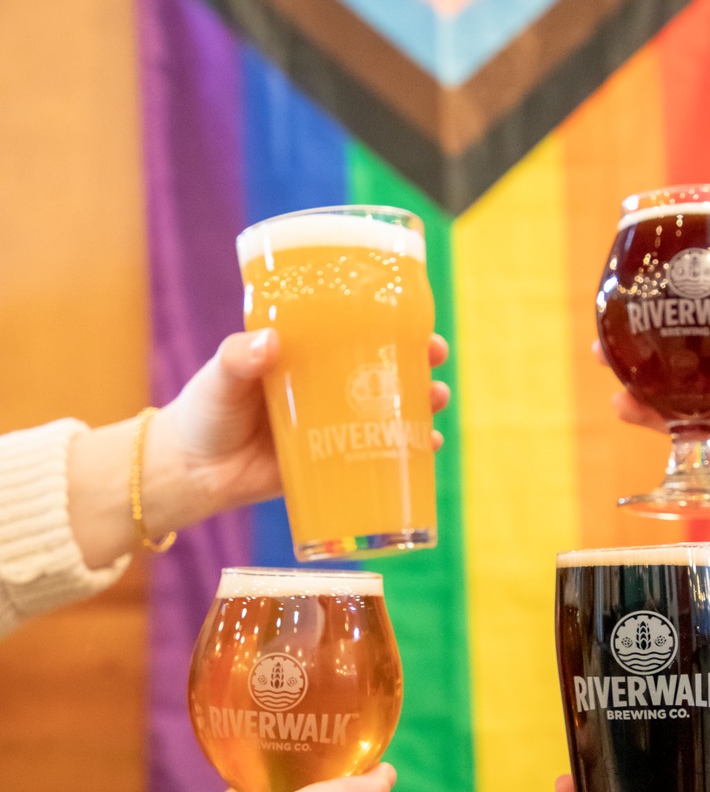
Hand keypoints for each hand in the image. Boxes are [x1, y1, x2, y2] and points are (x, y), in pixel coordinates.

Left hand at [67, 333, 450, 565]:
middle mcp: (326, 387)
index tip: (418, 319)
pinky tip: (429, 450)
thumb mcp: (220, 376)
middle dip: (419, 362)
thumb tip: (270, 343)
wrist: (189, 472)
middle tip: (436, 359)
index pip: (356, 331)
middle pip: (385, 368)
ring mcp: (333, 426)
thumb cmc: (204, 411)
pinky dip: (406, 454)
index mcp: (306, 355)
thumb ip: (240, 358)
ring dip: (421, 405)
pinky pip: (376, 456)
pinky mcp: (331, 464)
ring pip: (389, 411)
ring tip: (437, 400)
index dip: (392, 323)